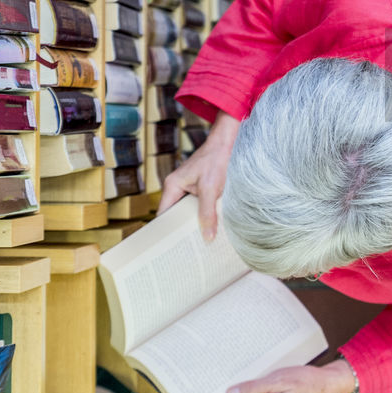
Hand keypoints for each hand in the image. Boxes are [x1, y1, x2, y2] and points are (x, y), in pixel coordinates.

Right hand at [160, 111, 240, 240]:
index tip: (168, 249)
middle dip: (181, 230)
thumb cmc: (216, 160)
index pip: (163, 215)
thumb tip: (207, 237)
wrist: (228, 141)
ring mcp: (189, 187)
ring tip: (199, 243)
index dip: (165, 232)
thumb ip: (208, 213)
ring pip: (188, 210)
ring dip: (194, 222)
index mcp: (172, 186)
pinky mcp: (201, 187)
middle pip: (175, 214)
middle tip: (187, 251)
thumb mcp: (211, 188)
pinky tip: (211, 226)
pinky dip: (204, 215)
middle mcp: (177, 187)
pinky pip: (199, 205)